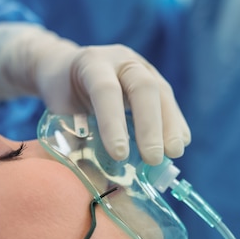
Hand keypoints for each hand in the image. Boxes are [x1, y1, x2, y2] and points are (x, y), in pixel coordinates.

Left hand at [0, 23, 190, 163]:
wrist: (66, 68)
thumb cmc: (62, 95)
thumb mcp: (59, 112)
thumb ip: (74, 138)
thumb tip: (93, 178)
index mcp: (92, 63)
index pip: (105, 90)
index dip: (113, 123)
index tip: (119, 155)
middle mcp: (120, 60)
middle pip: (143, 88)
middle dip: (150, 126)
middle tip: (153, 159)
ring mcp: (141, 67)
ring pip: (162, 93)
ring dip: (170, 126)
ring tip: (174, 153)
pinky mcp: (154, 79)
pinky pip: (168, 100)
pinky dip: (175, 123)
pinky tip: (180, 144)